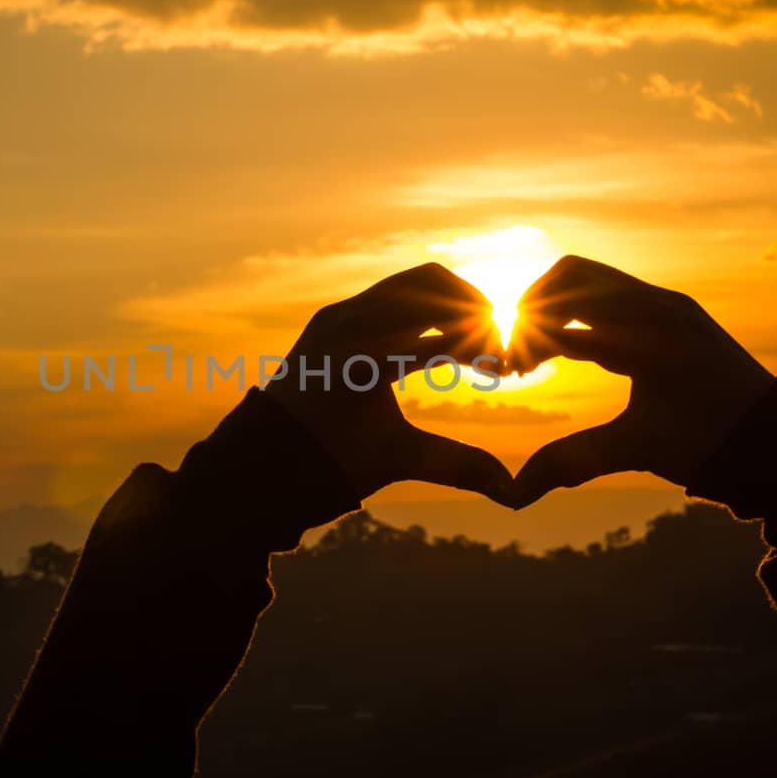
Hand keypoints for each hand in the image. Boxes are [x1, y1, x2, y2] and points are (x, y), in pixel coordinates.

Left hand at [265, 263, 516, 505]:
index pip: (445, 332)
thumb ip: (458, 465)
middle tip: (495, 345)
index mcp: (366, 357)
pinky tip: (438, 339)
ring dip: (445, 302)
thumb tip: (513, 493)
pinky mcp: (330, 318)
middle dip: (470, 309)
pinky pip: (385, 294)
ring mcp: (336, 315)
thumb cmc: (329, 462)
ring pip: (409, 284)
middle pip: (432, 285)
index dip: (485, 348)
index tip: (508, 369)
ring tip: (473, 339)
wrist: (262, 461)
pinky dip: (418, 306)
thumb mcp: (397, 459)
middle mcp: (349, 324)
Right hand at [508, 256, 774, 504]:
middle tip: (516, 357)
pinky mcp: (676, 317)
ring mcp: (668, 307)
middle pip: (570, 275)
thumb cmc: (715, 442)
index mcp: (646, 328)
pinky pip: (614, 296)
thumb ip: (572, 460)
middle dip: (533, 309)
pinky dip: (583, 314)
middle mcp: (657, 304)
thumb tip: (514, 494)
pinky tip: (572, 353)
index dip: (524, 341)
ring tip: (537, 358)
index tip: (505, 372)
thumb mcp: (638, 449)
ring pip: (592, 282)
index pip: (563, 313)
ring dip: (557, 309)